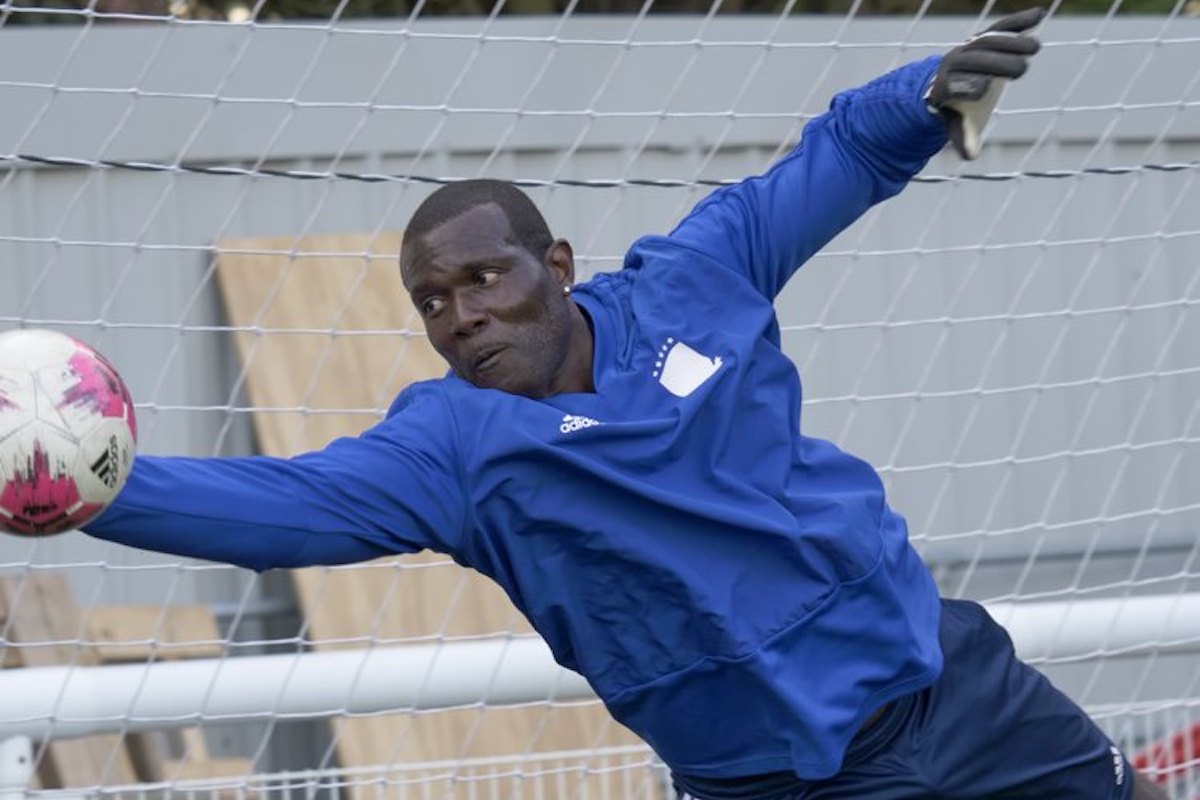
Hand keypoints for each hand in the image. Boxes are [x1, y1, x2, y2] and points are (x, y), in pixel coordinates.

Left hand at [926, 7, 1044, 159]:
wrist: (946, 83)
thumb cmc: (956, 108)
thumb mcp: (957, 124)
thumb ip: (963, 138)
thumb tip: (970, 156)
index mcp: (944, 85)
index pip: (956, 83)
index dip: (970, 85)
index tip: (986, 89)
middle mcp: (953, 62)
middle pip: (975, 58)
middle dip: (997, 62)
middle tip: (1022, 70)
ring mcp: (968, 47)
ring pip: (988, 39)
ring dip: (1012, 41)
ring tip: (1035, 47)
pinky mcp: (984, 36)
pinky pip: (1001, 26)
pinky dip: (1020, 20)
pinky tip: (1040, 13)